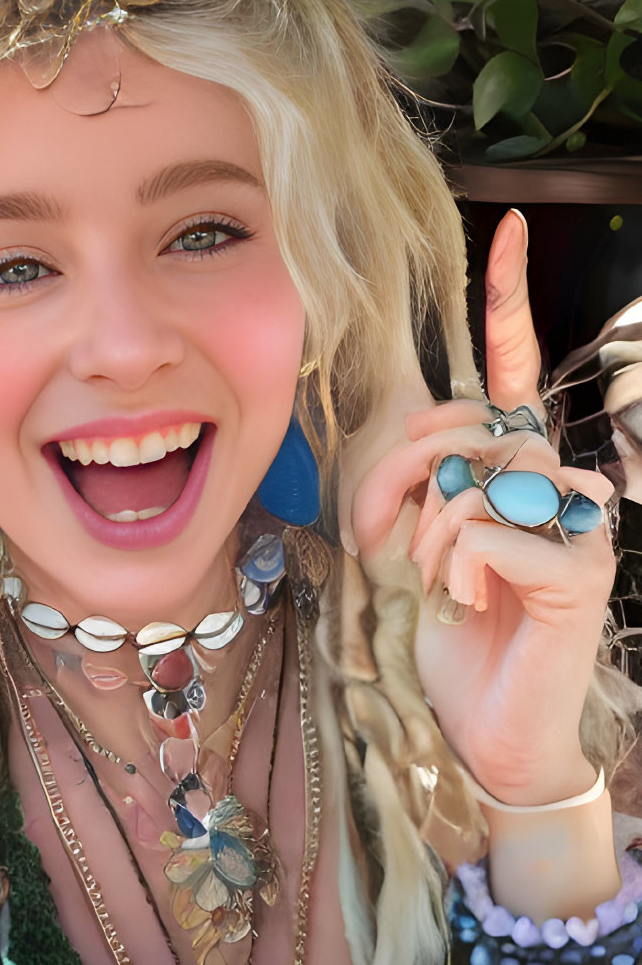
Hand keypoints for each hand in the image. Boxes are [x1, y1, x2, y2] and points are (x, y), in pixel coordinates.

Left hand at [351, 212, 615, 802]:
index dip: (510, 303)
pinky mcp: (580, 565)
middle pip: (463, 430)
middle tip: (384, 542)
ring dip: (432, 537)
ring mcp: (578, 520)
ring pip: (473, 480)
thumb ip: (415, 490)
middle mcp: (556, 481)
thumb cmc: (453, 642)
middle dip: (398, 479)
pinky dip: (457, 573)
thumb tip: (418, 456)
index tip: (509, 232)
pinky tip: (470, 605)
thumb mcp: (415, 552)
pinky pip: (488, 532)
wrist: (490, 732)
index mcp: (514, 471)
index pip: (511, 373)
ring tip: (444, 584)